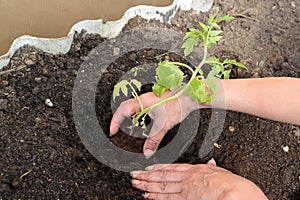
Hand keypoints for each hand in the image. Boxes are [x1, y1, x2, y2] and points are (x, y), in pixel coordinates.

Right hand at [110, 91, 198, 157]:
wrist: (189, 95)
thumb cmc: (177, 104)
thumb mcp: (164, 125)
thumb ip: (154, 140)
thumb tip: (147, 151)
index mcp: (141, 102)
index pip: (122, 111)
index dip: (115, 121)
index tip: (113, 131)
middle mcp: (144, 99)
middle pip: (124, 107)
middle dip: (118, 118)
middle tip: (116, 128)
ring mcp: (149, 98)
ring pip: (132, 106)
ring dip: (127, 115)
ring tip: (126, 125)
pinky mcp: (155, 100)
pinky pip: (140, 106)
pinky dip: (136, 114)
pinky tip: (142, 120)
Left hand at [131, 159, 267, 199]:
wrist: (233, 192)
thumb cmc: (230, 183)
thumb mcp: (221, 171)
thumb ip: (213, 167)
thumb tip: (211, 162)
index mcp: (194, 170)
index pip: (172, 168)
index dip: (158, 167)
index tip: (149, 168)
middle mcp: (186, 178)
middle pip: (162, 176)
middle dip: (147, 176)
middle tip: (134, 175)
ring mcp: (184, 189)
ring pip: (161, 185)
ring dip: (147, 185)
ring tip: (136, 183)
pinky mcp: (185, 198)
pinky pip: (167, 197)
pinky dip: (155, 196)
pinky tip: (147, 195)